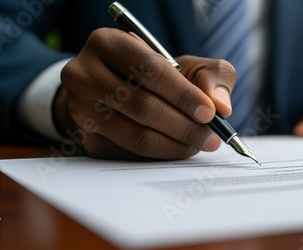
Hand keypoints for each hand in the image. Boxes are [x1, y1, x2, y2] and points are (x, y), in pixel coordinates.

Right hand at [55, 28, 235, 159]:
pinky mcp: (86, 137)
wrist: (116, 89)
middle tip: (211, 137)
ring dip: (175, 145)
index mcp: (108, 43)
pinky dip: (160, 154)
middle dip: (185, 126)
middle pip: (142, 106)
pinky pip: (129, 153)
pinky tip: (178, 149)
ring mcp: (81, 108)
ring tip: (199, 144)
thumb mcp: (186, 64)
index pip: (150, 70)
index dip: (184, 94)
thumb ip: (212, 75)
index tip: (210, 113)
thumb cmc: (156, 75)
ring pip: (135, 135)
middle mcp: (84, 73)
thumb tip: (222, 105)